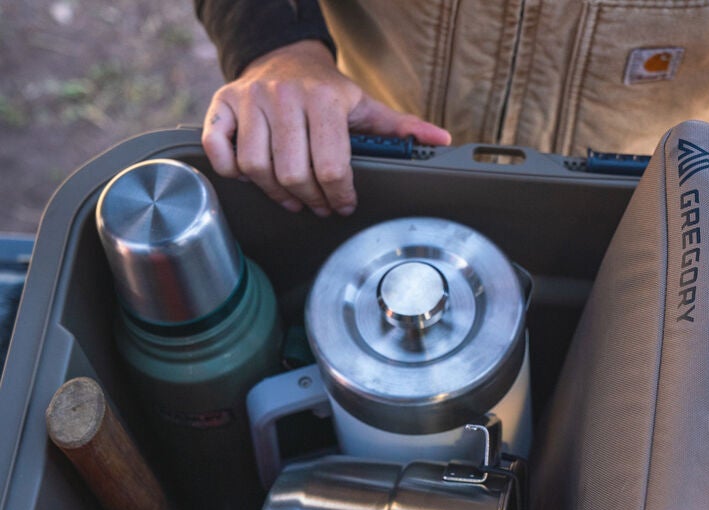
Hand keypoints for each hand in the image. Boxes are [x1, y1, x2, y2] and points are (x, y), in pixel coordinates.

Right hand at [201, 40, 451, 216]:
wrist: (284, 57)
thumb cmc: (327, 92)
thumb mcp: (365, 106)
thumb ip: (400, 128)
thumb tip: (441, 140)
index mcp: (324, 99)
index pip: (331, 166)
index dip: (339, 196)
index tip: (343, 205)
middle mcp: (284, 97)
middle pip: (294, 174)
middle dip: (311, 200)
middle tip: (320, 207)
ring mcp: (250, 101)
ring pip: (257, 169)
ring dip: (277, 194)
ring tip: (293, 198)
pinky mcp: (223, 106)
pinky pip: (220, 150)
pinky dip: (232, 171)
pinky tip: (252, 177)